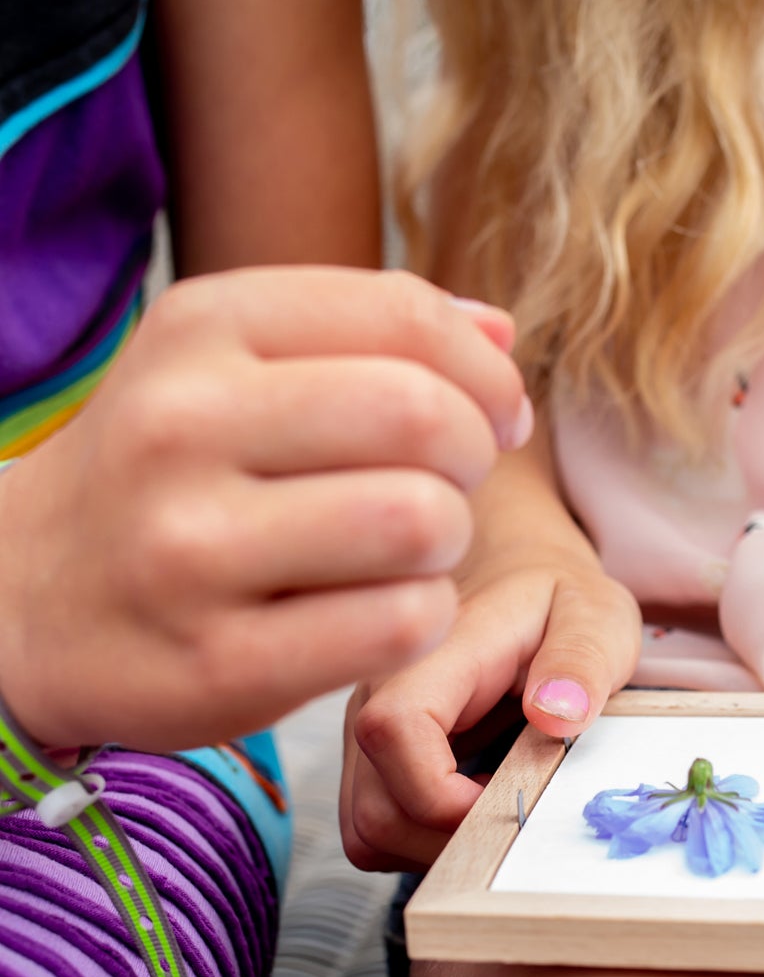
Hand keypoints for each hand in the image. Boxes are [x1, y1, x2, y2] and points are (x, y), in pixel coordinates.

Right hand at [0, 267, 530, 751]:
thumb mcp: (233, 368)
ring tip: (412, 550)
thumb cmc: (169, 474)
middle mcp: (181, 428)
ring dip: (450, 541)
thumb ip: (371, 335)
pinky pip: (400, 623)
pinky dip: (425, 616)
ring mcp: (191, 551)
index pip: (404, 314)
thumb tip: (503, 334)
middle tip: (454, 485)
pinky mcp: (220, 662)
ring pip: (421, 522)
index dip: (486, 373)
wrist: (24, 601)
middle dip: (475, 454)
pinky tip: (386, 610)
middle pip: (425, 417)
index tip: (495, 415)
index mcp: (198, 331)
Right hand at [341, 551, 640, 870]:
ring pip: (368, 831)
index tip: (509, 800)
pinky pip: (376, 830)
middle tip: (516, 819)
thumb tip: (556, 715)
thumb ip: (581, 658)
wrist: (515, 578)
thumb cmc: (556, 600)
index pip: (392, 731)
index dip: (443, 794)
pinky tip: (475, 809)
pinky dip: (425, 842)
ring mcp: (367, 732)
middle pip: (374, 809)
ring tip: (498, 812)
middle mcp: (378, 696)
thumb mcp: (594, 614)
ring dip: (436, 848)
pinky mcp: (373, 761)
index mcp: (431, 655)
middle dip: (450, 840)